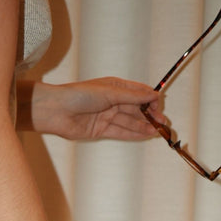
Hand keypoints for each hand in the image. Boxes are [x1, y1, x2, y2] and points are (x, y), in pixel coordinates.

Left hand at [24, 77, 163, 141]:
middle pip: (135, 109)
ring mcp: (106, 116)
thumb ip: (132, 96)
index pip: (138, 93)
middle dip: (150, 116)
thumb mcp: (110, 92)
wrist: (57, 111)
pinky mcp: (100, 130)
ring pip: (129, 122)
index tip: (159, 106)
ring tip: (158, 131)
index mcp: (115, 86)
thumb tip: (153, 94)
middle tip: (163, 123)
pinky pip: (120, 132)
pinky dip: (133, 133)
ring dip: (144, 126)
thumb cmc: (80, 95)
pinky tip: (145, 134)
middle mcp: (112, 100)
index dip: (150, 99)